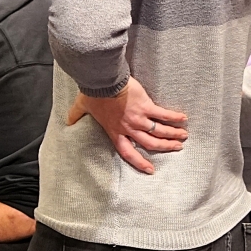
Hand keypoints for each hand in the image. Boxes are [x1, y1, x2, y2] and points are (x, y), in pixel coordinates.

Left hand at [66, 80, 188, 174]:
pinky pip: (163, 115)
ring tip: (183, 136)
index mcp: (114, 131)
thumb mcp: (81, 107)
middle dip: (165, 147)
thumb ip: (75, 116)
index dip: (139, 162)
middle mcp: (128, 128)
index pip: (128, 152)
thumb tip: (67, 122)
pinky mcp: (146, 106)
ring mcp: (138, 118)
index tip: (150, 169)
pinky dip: (174, 117)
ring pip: (159, 131)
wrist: (102, 81)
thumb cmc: (92, 94)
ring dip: (173, 134)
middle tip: (176, 147)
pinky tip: (183, 118)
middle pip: (150, 143)